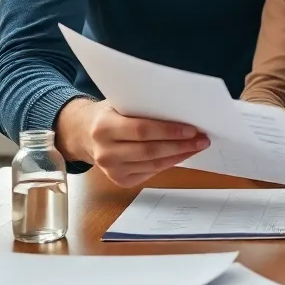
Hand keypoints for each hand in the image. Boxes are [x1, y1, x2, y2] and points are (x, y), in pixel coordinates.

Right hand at [55, 98, 209, 187]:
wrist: (83, 134)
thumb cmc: (109, 114)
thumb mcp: (119, 104)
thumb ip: (142, 108)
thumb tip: (179, 110)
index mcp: (104, 127)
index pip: (142, 130)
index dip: (169, 131)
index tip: (192, 129)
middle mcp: (105, 152)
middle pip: (150, 151)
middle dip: (180, 146)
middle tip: (202, 139)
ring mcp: (111, 170)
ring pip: (153, 165)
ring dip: (179, 156)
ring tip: (197, 146)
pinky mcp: (119, 180)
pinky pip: (150, 173)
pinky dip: (169, 164)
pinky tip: (181, 155)